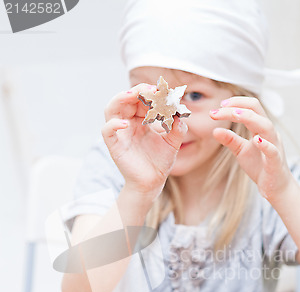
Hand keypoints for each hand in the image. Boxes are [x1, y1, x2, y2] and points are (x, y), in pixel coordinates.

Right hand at [102, 84, 187, 199]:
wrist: (153, 182)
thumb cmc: (160, 161)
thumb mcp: (173, 142)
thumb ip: (178, 127)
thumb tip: (180, 114)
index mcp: (140, 119)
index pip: (140, 99)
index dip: (149, 92)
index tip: (161, 89)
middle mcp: (128, 123)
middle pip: (125, 99)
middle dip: (137, 91)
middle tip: (150, 89)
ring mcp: (120, 133)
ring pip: (111, 109)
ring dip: (120, 99)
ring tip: (132, 95)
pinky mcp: (114, 145)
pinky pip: (107, 131)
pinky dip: (113, 124)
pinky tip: (125, 123)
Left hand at [210, 96, 292, 203]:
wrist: (275, 187)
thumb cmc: (260, 166)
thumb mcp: (241, 151)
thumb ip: (230, 140)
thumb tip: (214, 130)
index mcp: (261, 129)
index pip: (251, 108)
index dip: (236, 103)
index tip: (219, 106)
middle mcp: (269, 133)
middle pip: (257, 111)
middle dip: (239, 106)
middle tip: (220, 107)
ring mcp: (274, 146)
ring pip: (266, 126)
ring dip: (250, 118)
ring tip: (234, 114)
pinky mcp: (276, 162)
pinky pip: (273, 150)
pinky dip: (265, 144)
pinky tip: (256, 140)